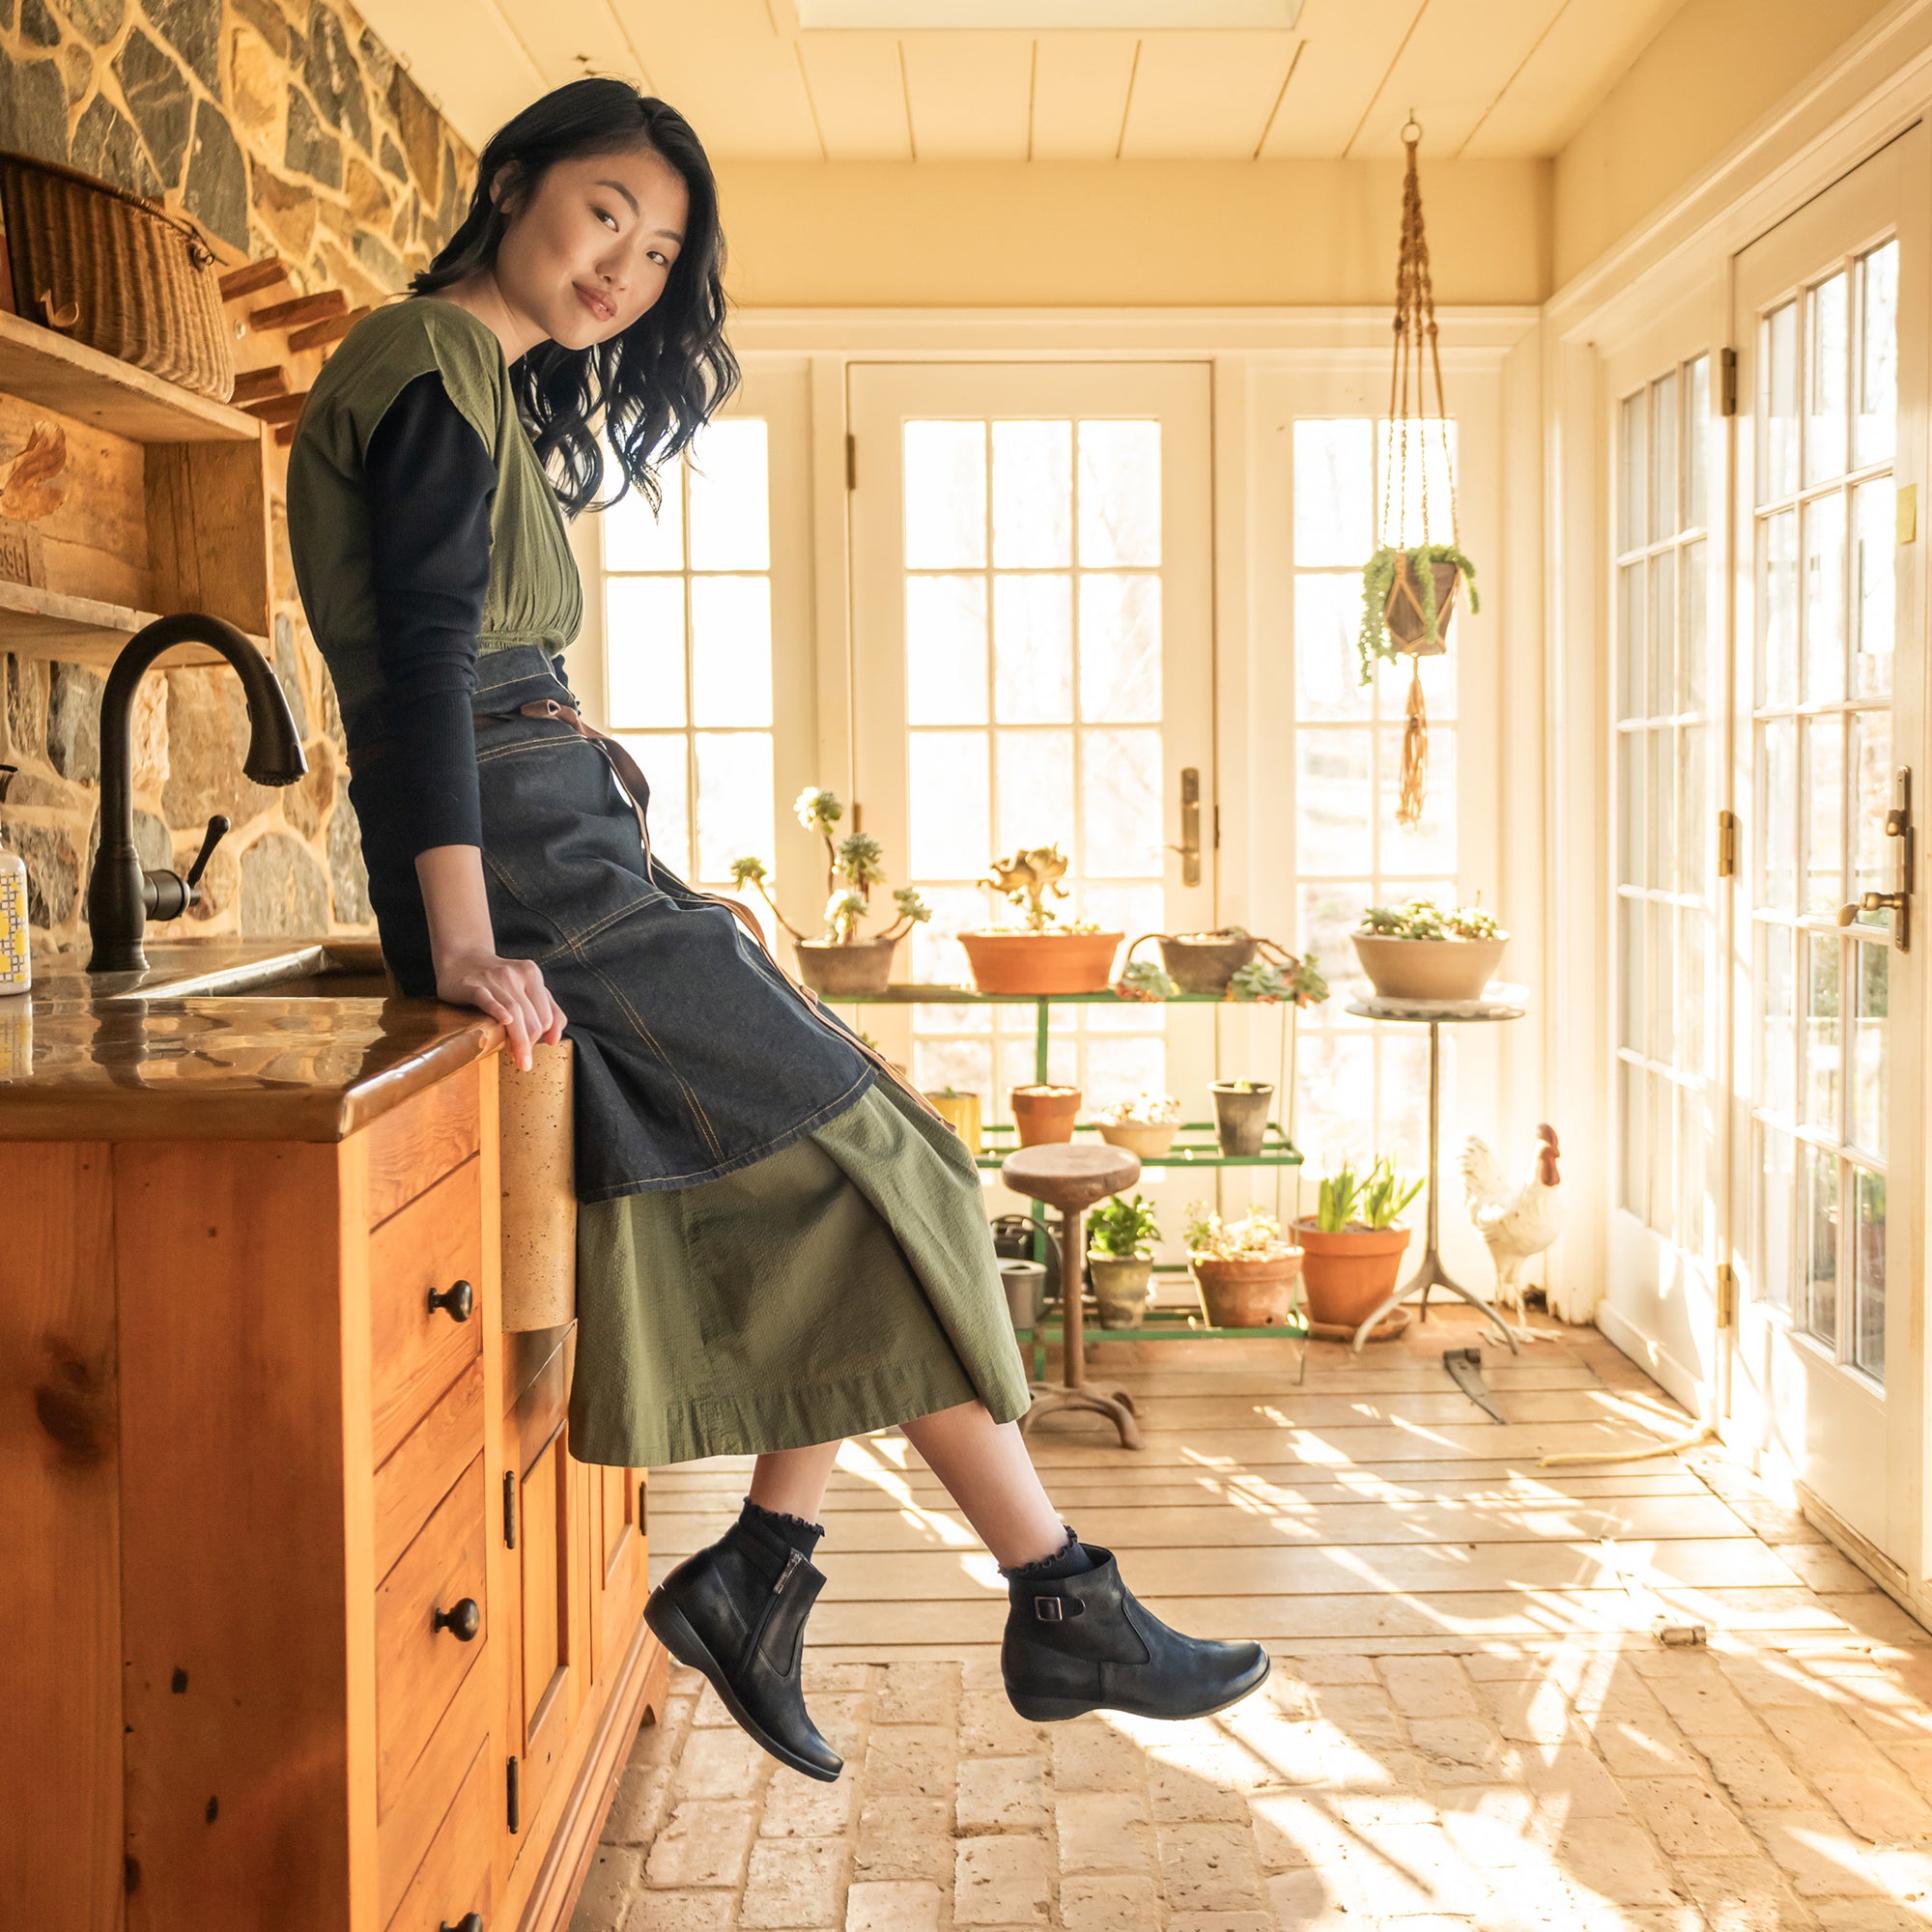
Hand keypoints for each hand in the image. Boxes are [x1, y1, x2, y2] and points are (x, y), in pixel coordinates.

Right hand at [435, 949, 565, 1072]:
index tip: (527, 1052)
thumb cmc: (498, 981)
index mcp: (532, 975)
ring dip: (519, 1040)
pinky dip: (498, 1010)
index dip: (540, 1038)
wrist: (462, 960)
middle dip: (529, 1044)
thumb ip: (548, 1010)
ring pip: (515, 1012)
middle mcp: (516, 974)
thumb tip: (554, 1040)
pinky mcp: (472, 986)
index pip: (546, 1016)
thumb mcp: (527, 988)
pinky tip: (506, 1021)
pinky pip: (487, 999)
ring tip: (519, 1060)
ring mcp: (494, 979)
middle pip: (532, 1018)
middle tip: (523, 1062)